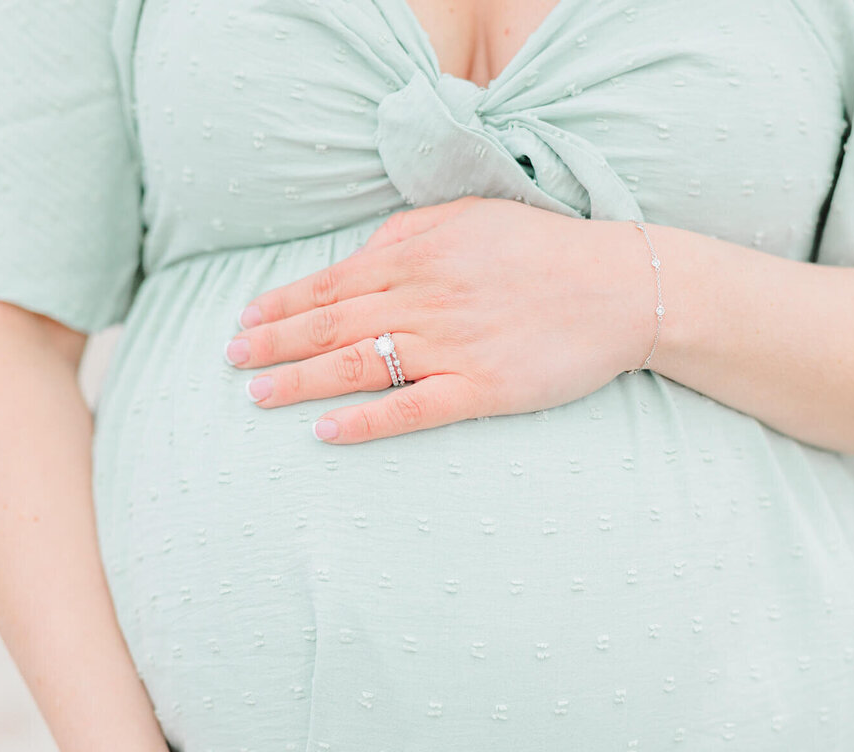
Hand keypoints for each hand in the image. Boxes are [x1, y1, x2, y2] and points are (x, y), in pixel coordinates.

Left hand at [225, 196, 657, 442]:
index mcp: (421, 256)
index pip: (333, 282)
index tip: (244, 319)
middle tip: (230, 360)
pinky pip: (412, 408)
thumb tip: (360, 256)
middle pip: (332, 324)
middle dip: (274, 343)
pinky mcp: (483, 389)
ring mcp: (453, 347)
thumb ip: (410, 234)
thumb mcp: (472, 216)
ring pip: (358, 364)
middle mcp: (427, 299)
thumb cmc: (545, 250)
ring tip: (258, 395)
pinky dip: (366, 420)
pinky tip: (327, 431)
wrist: (623, 287)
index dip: (282, 303)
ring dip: (301, 381)